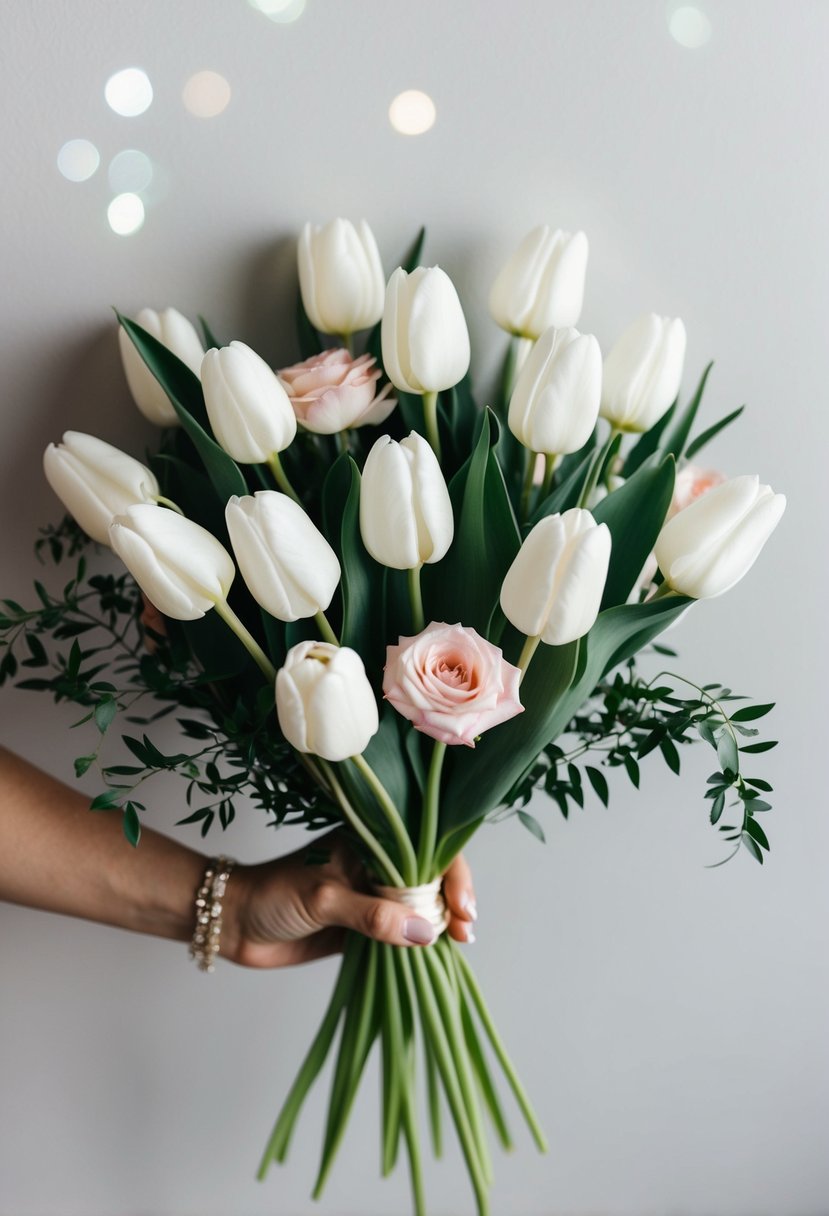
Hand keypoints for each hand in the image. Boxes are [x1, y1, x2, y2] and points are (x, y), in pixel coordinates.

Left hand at [223, 832, 476, 967]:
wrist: (233, 923)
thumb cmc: (272, 895)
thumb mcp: (323, 899)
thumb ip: (373, 915)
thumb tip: (426, 932)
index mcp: (369, 840)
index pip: (424, 849)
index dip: (451, 874)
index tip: (462, 906)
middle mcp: (376, 864)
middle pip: (430, 877)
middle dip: (453, 901)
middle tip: (466, 930)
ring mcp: (371, 896)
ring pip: (420, 907)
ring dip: (442, 924)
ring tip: (460, 942)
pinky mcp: (364, 927)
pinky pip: (402, 934)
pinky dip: (421, 944)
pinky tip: (438, 954)